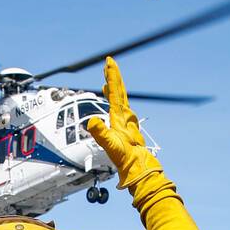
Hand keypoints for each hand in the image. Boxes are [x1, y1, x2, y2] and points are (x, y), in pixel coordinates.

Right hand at [86, 57, 160, 190]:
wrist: (138, 167)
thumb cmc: (125, 157)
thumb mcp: (110, 145)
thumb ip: (101, 133)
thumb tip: (91, 121)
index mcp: (119, 117)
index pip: (115, 92)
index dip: (111, 76)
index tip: (109, 62)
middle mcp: (124, 117)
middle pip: (119, 91)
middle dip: (113, 76)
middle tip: (109, 63)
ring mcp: (126, 122)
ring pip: (120, 99)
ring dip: (113, 88)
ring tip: (107, 80)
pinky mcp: (126, 128)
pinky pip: (120, 109)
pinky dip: (115, 102)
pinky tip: (113, 104)